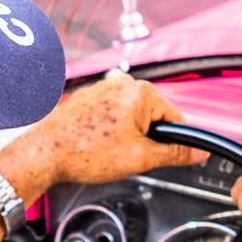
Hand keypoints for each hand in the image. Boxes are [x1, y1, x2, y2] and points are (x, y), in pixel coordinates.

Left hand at [0, 73, 203, 237]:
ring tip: (108, 151)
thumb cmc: (84, 152)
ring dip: (127, 135)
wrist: (44, 153)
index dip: (172, 142)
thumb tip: (197, 152)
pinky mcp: (90, 98)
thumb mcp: (140, 158)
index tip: (164, 156)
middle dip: (145, 139)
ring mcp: (104, 88)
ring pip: (132, 117)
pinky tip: (96, 145)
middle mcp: (123, 83)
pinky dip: (110, 131)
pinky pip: (113, 115)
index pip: (175, 118)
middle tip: (128, 156)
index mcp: (141, 92)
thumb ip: (175, 153)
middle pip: (152, 117)